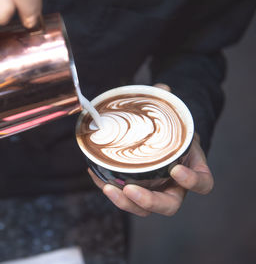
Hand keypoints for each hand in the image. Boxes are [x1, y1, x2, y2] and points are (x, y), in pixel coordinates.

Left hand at [88, 83, 213, 216]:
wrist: (159, 139)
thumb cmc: (170, 130)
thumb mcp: (173, 116)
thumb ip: (168, 102)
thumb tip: (161, 87)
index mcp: (191, 169)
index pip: (202, 183)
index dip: (192, 181)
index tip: (177, 169)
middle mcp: (174, 187)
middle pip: (168, 205)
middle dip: (150, 201)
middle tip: (131, 190)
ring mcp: (153, 192)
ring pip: (143, 209)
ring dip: (125, 203)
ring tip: (108, 188)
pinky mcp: (133, 191)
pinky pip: (122, 196)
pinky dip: (108, 187)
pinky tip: (94, 173)